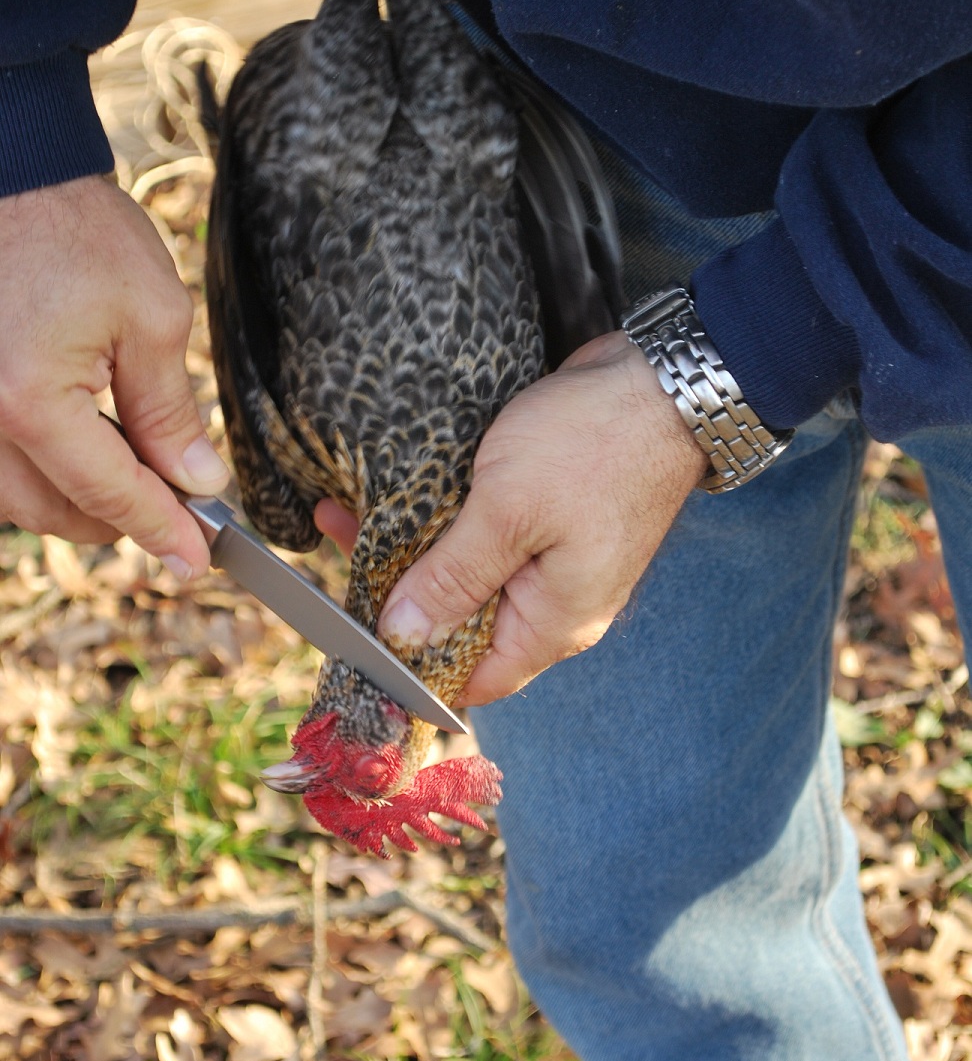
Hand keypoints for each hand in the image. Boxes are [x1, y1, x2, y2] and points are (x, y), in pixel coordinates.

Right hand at [0, 175, 228, 577]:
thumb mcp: (151, 317)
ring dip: (75, 501)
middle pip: (54, 513)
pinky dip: (39, 472)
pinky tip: (81, 446)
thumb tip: (197, 480)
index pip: (109, 494)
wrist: (10, 174)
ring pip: (17, 498)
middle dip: (118, 522)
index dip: (159, 530)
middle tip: (175, 512)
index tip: (194, 558)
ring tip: (134, 473)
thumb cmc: (77, 231)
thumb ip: (170, 412)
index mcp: (31, 402)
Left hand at [372, 330, 705, 704]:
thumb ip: (453, 579)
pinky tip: (398, 497)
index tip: (353, 636)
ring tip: (350, 513)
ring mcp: (552, 560)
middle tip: (341, 546)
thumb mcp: (508, 513)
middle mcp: (554, 603)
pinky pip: (484, 537)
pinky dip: (442, 522)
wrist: (662, 381)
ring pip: (467, 575)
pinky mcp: (547, 519)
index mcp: (553, 623)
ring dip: (413, 549)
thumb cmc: (595, 446)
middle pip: (461, 623)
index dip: (412, 668)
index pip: (472, 679)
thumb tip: (402, 637)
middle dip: (398, 592)